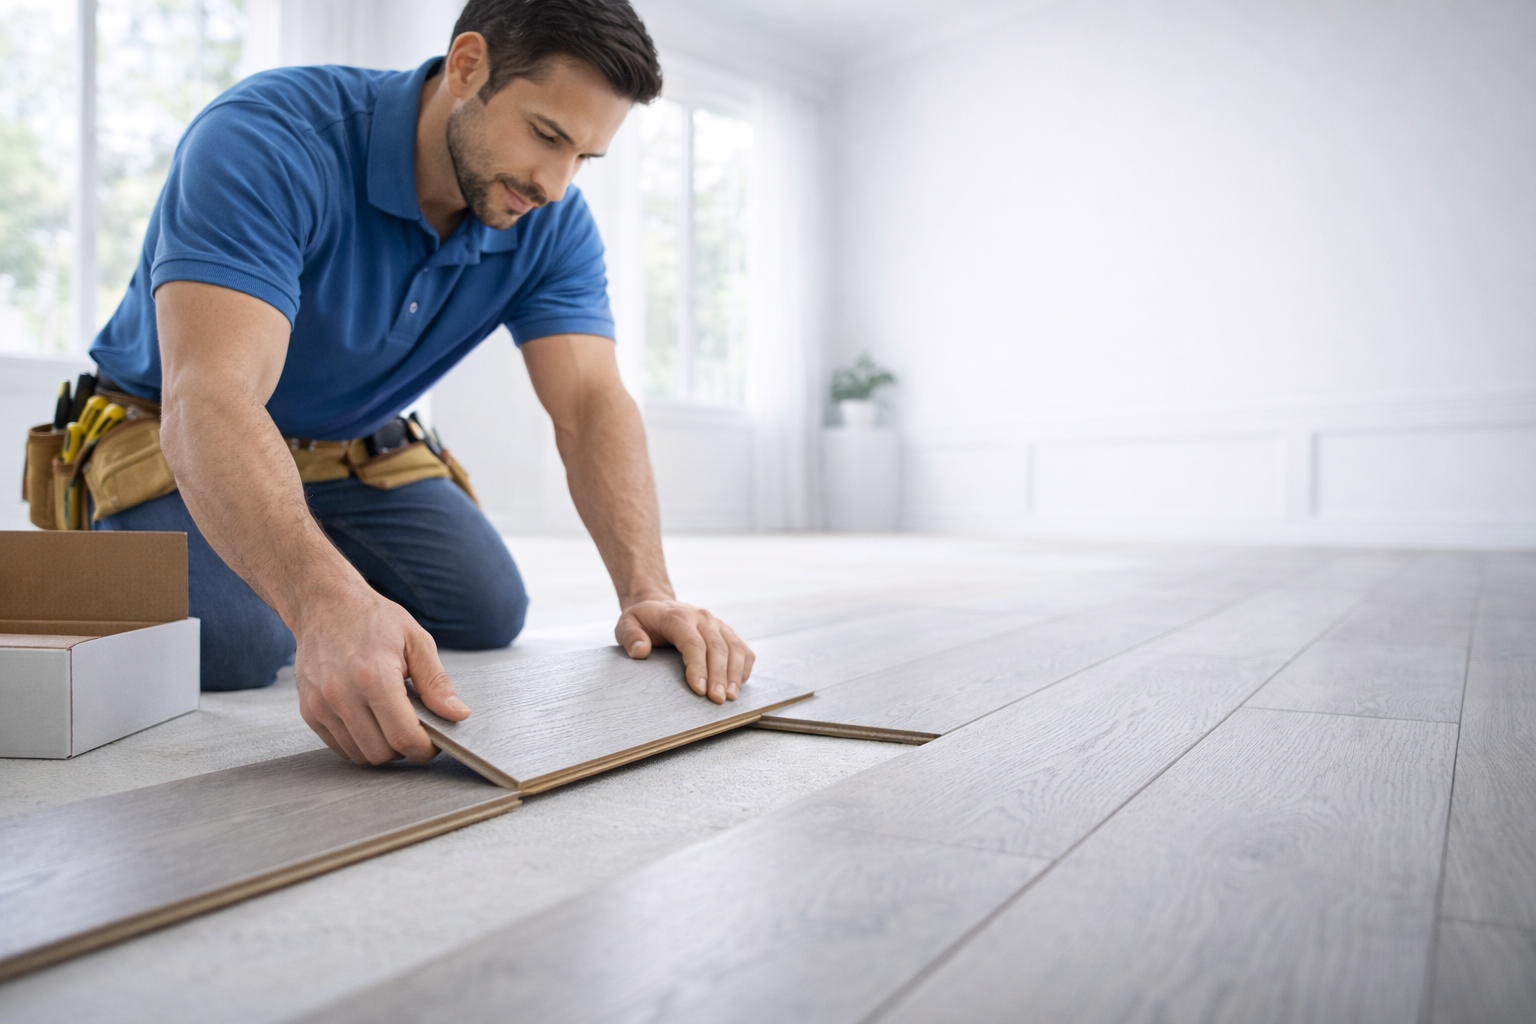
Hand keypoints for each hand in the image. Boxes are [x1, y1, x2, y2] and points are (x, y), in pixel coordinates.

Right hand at [293, 583, 469, 763]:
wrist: (324, 604)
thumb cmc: (372, 618)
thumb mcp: (416, 641)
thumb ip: (437, 682)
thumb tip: (457, 714)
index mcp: (375, 677)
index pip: (404, 737)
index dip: (425, 748)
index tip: (434, 742)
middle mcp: (343, 695)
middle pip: (381, 752)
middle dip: (404, 750)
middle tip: (416, 732)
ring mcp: (321, 705)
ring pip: (358, 754)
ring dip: (381, 749)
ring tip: (392, 724)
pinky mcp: (309, 711)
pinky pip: (338, 746)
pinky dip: (359, 744)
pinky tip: (371, 723)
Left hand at [616, 599, 755, 702]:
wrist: (658, 605)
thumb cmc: (643, 621)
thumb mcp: (626, 624)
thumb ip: (630, 636)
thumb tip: (641, 651)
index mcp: (678, 616)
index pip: (693, 642)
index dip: (698, 666)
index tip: (699, 689)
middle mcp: (702, 618)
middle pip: (717, 647)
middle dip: (719, 675)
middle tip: (717, 700)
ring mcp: (718, 624)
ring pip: (734, 648)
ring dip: (735, 674)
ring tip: (731, 697)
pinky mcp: (727, 632)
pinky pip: (743, 650)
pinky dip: (743, 668)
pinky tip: (738, 686)